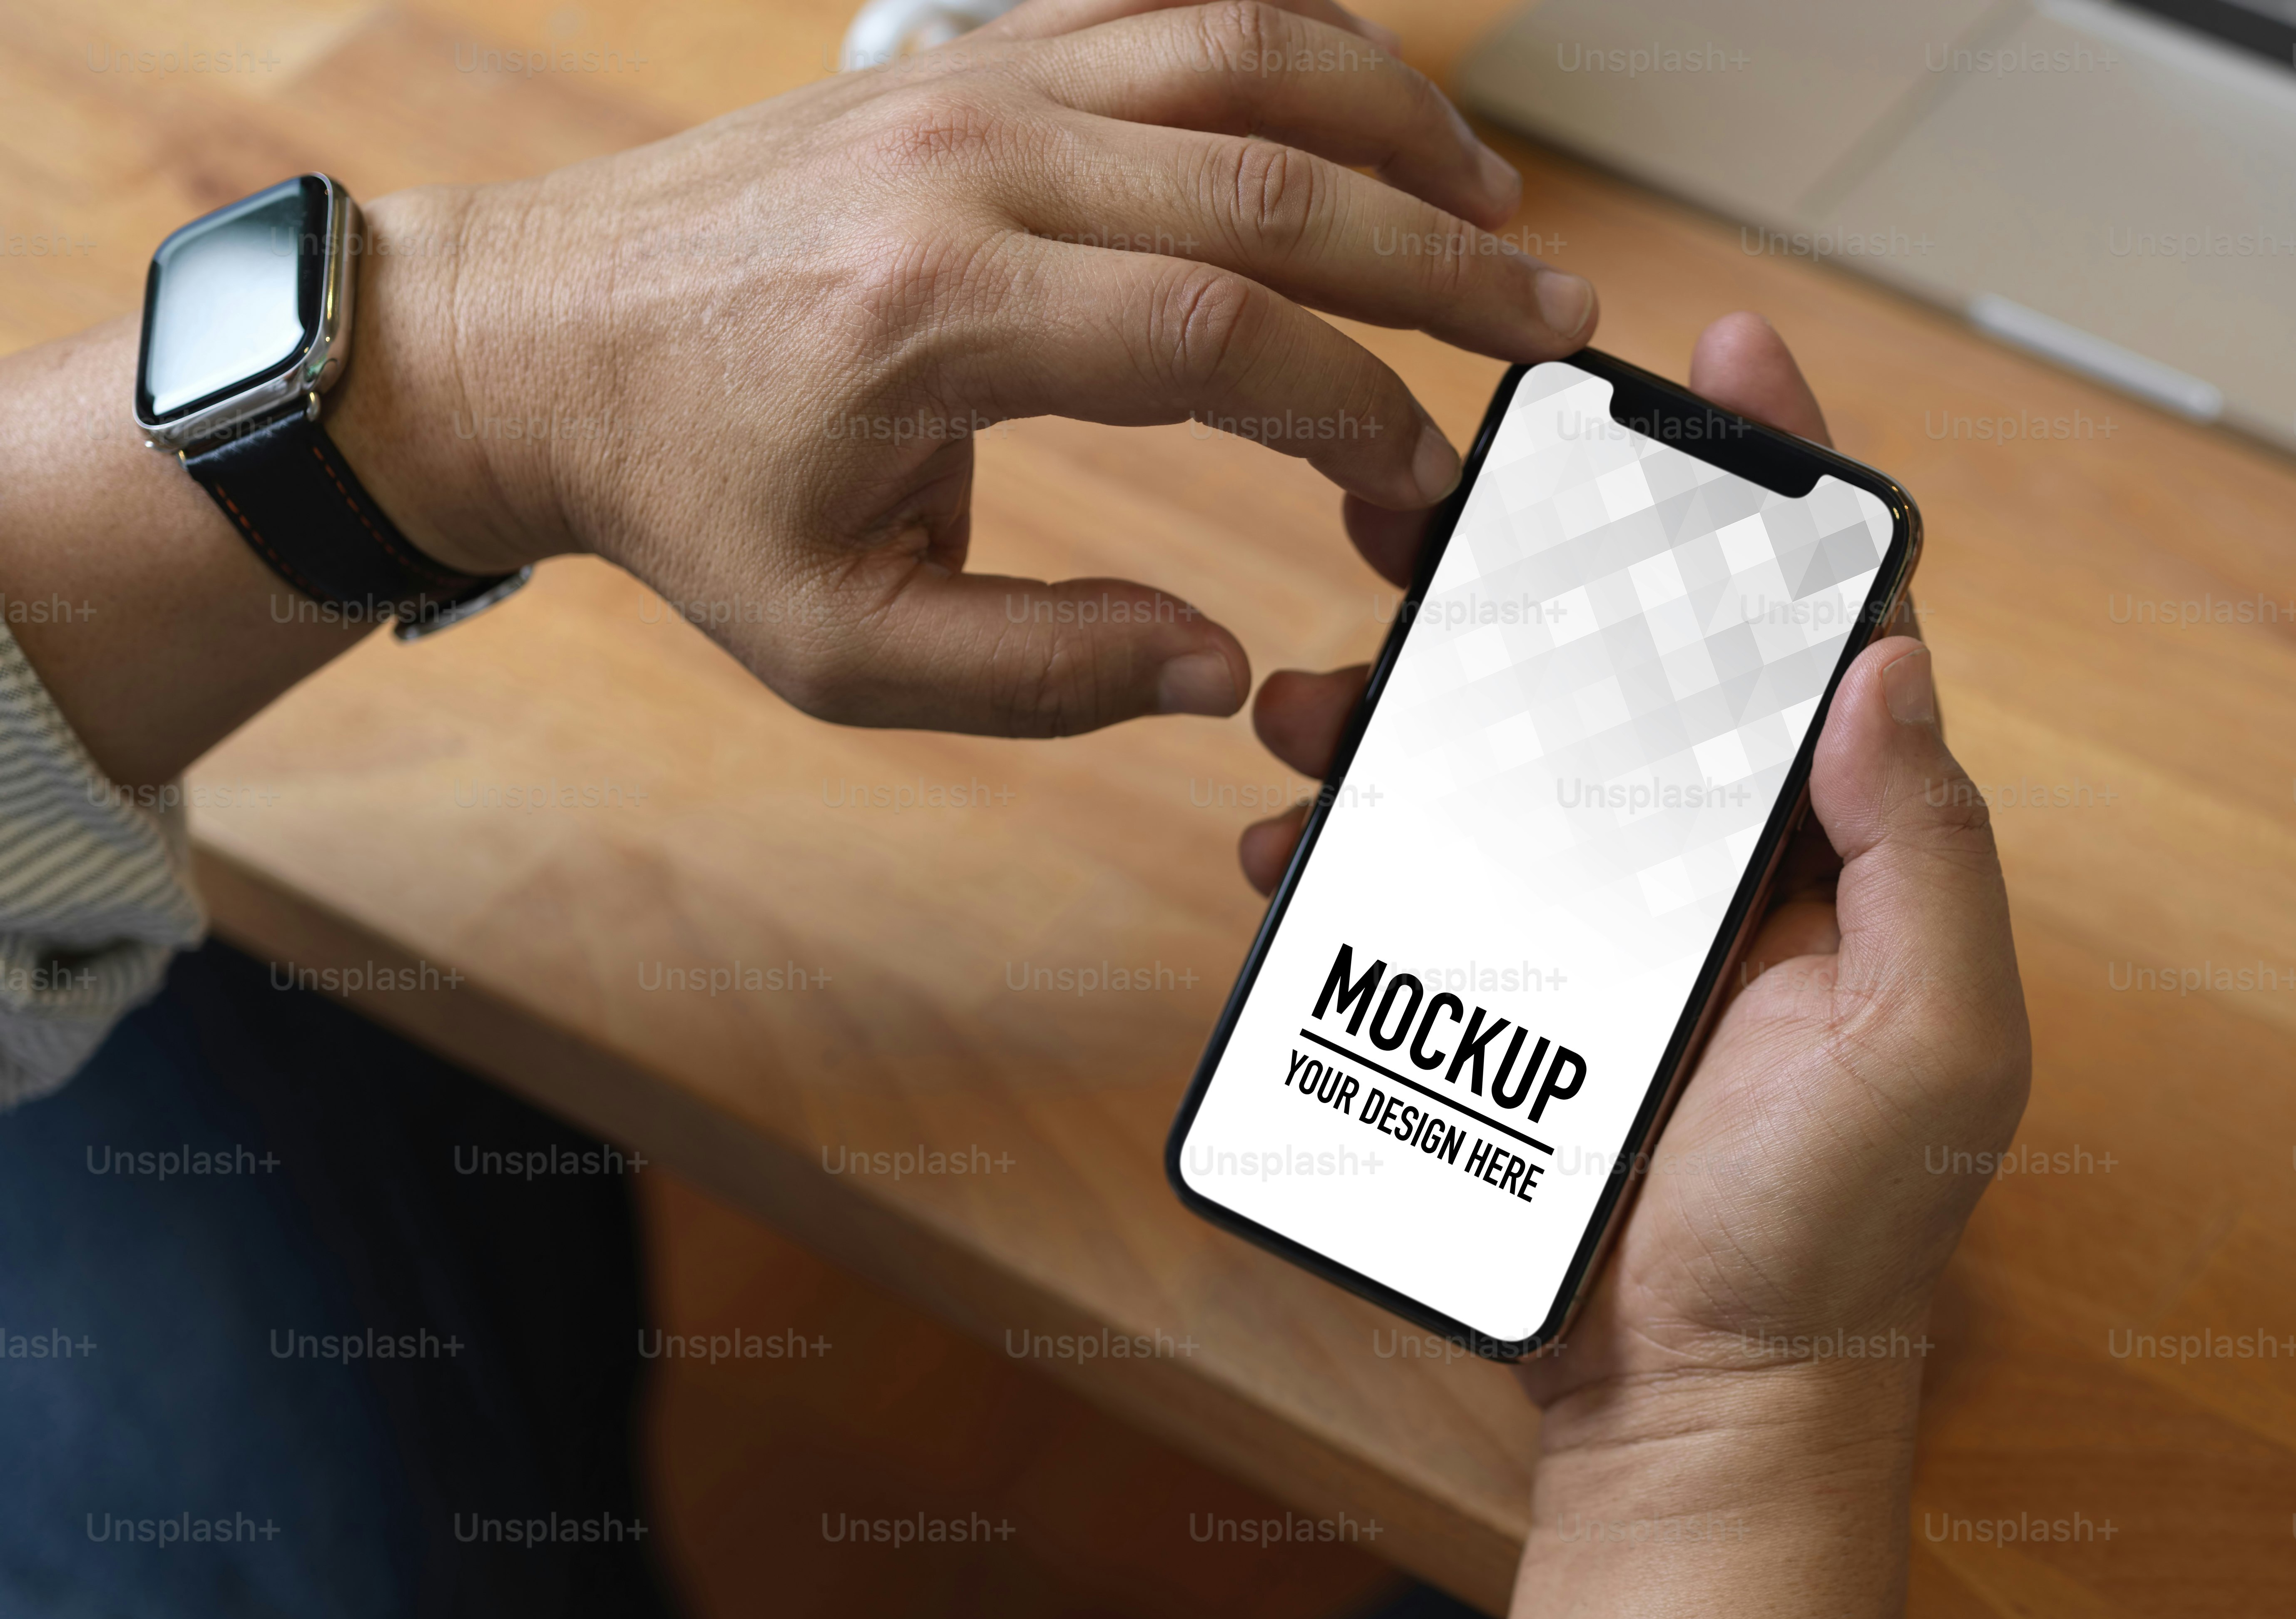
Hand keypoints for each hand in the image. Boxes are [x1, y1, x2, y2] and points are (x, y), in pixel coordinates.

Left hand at [327, 0, 1595, 735]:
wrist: (539, 340)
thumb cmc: (693, 496)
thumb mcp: (841, 646)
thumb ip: (1041, 672)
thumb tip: (1217, 670)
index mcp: (938, 313)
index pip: (1217, 335)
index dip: (1354, 407)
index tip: (1424, 475)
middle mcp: (968, 163)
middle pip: (1268, 177)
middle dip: (1438, 256)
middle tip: (1552, 321)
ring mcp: (971, 80)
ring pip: (1238, 49)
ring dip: (1393, 118)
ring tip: (1497, 200)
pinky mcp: (970, 53)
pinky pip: (1167, 5)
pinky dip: (1294, 41)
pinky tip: (1374, 113)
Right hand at [1239, 314, 2029, 1443]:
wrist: (1702, 1398)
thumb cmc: (1838, 1239)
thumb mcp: (1934, 1054)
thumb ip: (1931, 861)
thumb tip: (1892, 672)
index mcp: (1841, 844)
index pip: (1823, 624)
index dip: (1784, 480)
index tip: (1730, 357)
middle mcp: (1722, 853)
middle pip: (1631, 652)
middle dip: (1537, 556)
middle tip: (1433, 491)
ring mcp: (1604, 916)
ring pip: (1502, 747)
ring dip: (1409, 688)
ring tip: (1322, 686)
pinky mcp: (1504, 988)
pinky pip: (1418, 873)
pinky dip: (1350, 834)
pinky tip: (1298, 828)